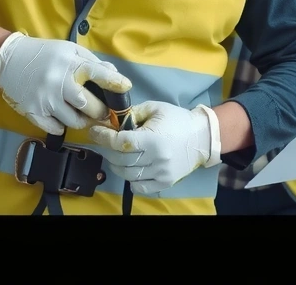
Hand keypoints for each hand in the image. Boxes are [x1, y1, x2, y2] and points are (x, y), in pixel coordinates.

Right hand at [0, 31, 131, 134]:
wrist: (9, 60)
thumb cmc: (44, 53)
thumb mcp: (68, 49)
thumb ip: (91, 61)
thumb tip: (113, 73)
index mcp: (70, 63)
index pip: (98, 74)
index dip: (115, 83)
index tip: (126, 88)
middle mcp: (59, 82)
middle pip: (89, 105)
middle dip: (101, 111)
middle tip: (106, 113)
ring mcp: (46, 100)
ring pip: (74, 121)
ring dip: (84, 121)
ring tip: (87, 118)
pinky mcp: (33, 112)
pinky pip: (55, 128)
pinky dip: (63, 126)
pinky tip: (64, 119)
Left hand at [88, 101, 220, 194]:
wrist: (201, 136)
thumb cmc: (177, 119)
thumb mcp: (156, 108)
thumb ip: (134, 113)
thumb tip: (114, 120)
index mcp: (154, 138)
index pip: (121, 142)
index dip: (104, 137)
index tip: (94, 132)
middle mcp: (156, 158)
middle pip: (121, 160)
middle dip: (107, 150)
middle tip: (101, 143)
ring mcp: (161, 173)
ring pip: (127, 174)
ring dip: (116, 165)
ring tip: (115, 155)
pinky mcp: (165, 183)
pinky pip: (139, 186)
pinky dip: (130, 179)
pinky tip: (131, 168)